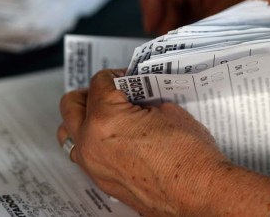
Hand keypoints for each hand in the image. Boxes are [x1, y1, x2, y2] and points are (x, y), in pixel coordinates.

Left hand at [57, 70, 232, 215]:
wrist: (200, 194)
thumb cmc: (189, 158)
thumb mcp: (167, 110)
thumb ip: (141, 100)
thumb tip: (136, 97)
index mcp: (105, 119)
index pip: (98, 82)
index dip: (117, 75)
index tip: (128, 78)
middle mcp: (91, 143)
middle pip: (71, 104)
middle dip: (89, 92)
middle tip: (109, 91)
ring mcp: (93, 166)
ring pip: (68, 132)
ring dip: (82, 118)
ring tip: (104, 113)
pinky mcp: (102, 181)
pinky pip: (83, 155)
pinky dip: (91, 141)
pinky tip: (112, 137)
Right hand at [141, 0, 269, 33]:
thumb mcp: (223, 20)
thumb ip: (189, 24)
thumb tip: (164, 41)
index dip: (150, 0)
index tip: (152, 27)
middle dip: (159, 8)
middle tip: (163, 36)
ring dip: (170, 12)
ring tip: (176, 39)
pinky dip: (184, 11)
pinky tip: (189, 31)